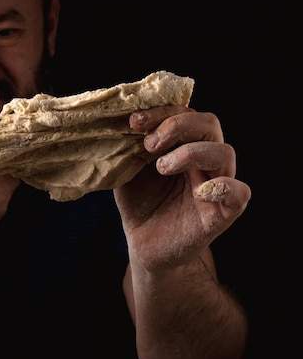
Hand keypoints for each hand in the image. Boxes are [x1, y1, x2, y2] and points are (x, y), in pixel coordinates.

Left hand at [114, 106, 251, 270]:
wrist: (144, 246)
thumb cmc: (140, 204)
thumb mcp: (127, 171)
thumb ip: (127, 148)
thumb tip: (118, 123)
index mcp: (184, 145)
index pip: (184, 113)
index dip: (161, 112)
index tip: (134, 121)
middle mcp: (204, 161)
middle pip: (209, 124)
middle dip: (177, 125)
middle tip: (149, 144)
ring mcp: (215, 185)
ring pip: (224, 152)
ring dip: (191, 153)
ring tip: (162, 167)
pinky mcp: (222, 213)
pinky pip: (240, 194)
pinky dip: (224, 187)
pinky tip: (199, 191)